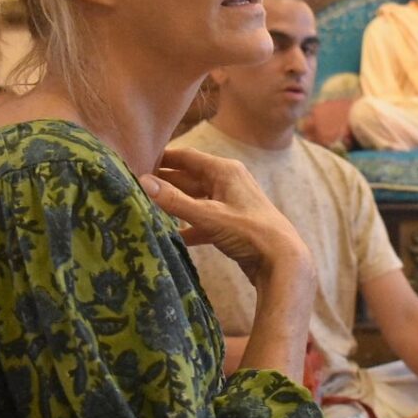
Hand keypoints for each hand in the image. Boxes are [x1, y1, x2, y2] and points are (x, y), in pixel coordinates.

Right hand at [139, 148, 312, 287]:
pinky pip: (204, 220)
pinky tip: (171, 236)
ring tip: (146, 209)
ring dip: (175, 205)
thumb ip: (175, 201)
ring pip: (196, 199)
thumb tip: (143, 181)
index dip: (163, 158)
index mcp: (225, 171)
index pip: (187, 157)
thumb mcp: (208, 216)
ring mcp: (231, 203)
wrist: (282, 260)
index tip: (137, 160)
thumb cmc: (249, 231)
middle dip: (165, 183)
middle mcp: (229, 182)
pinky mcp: (232, 224)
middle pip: (190, 178)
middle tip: (135, 186)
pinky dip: (189, 226)